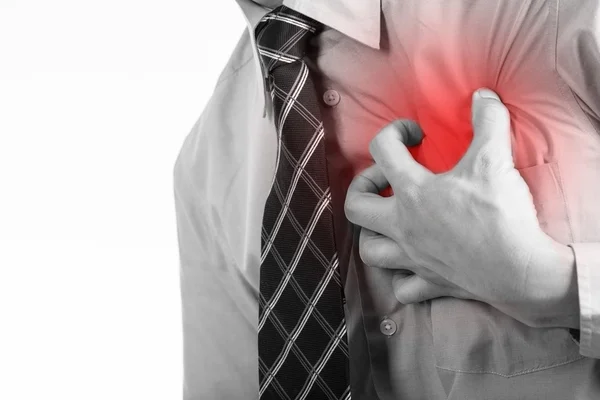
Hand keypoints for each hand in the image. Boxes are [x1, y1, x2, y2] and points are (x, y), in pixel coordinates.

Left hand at [345, 88, 578, 327]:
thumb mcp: (495, 160)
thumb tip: (484, 96)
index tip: (416, 135)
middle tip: (386, 180)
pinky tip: (413, 265)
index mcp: (414, 191)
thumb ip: (488, 122)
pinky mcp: (428, 283)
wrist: (521, 269)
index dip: (394, 132)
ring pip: (369, 250)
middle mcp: (403, 225)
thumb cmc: (502, 215)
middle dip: (363, 187)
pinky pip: (401, 288)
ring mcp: (412, 257)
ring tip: (390, 223)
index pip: (381, 149)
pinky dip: (401, 277)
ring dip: (373, 234)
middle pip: (355, 206)